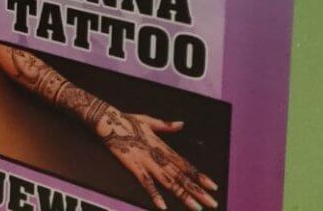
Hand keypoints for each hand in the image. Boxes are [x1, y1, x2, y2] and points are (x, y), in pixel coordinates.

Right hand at [93, 106, 217, 210]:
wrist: (108, 120)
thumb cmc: (128, 120)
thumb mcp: (149, 121)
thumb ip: (166, 125)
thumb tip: (181, 124)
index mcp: (163, 146)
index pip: (185, 165)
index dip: (200, 176)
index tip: (213, 186)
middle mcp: (158, 156)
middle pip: (181, 176)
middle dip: (197, 190)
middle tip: (212, 203)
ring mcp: (146, 161)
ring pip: (169, 181)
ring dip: (183, 195)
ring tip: (196, 207)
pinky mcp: (133, 166)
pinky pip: (146, 182)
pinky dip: (154, 194)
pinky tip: (162, 206)